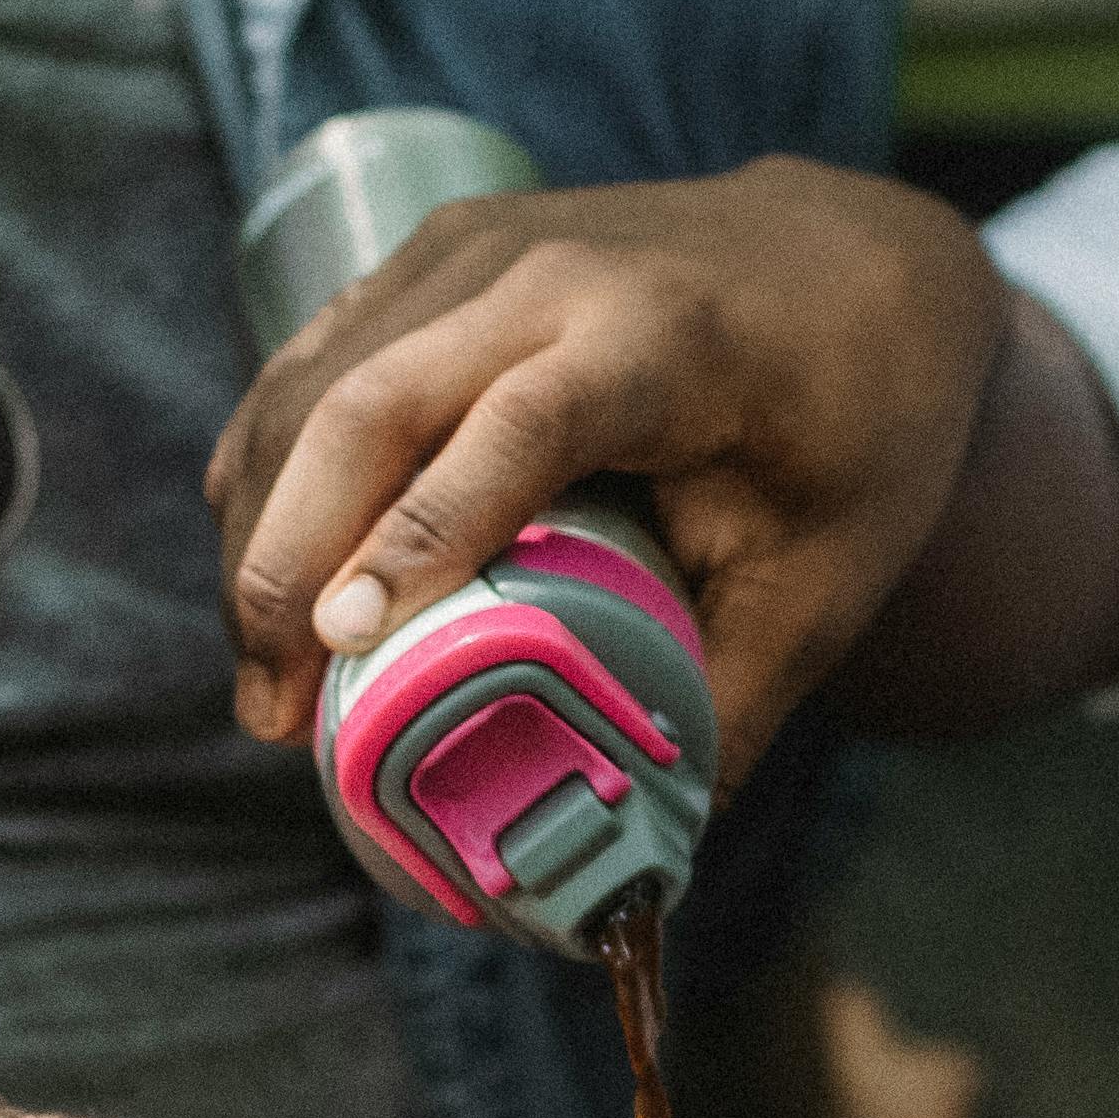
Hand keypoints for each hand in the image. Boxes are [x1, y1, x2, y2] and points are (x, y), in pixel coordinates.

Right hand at [208, 155, 1008, 774]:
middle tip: (271, 711)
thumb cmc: (856, 425)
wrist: (857, 262)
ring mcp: (474, 250)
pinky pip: (313, 364)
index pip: (519, 426)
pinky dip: (268, 470)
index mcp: (663, 339)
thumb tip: (629, 868)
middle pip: (371, 402)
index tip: (346, 642)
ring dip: (261, 530)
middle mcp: (550, 272)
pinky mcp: (431, 259)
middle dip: (290, 560)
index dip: (421, 531)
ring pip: (313, 383)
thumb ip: (726, 709)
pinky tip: (264, 578)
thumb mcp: (826, 578)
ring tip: (261, 679)